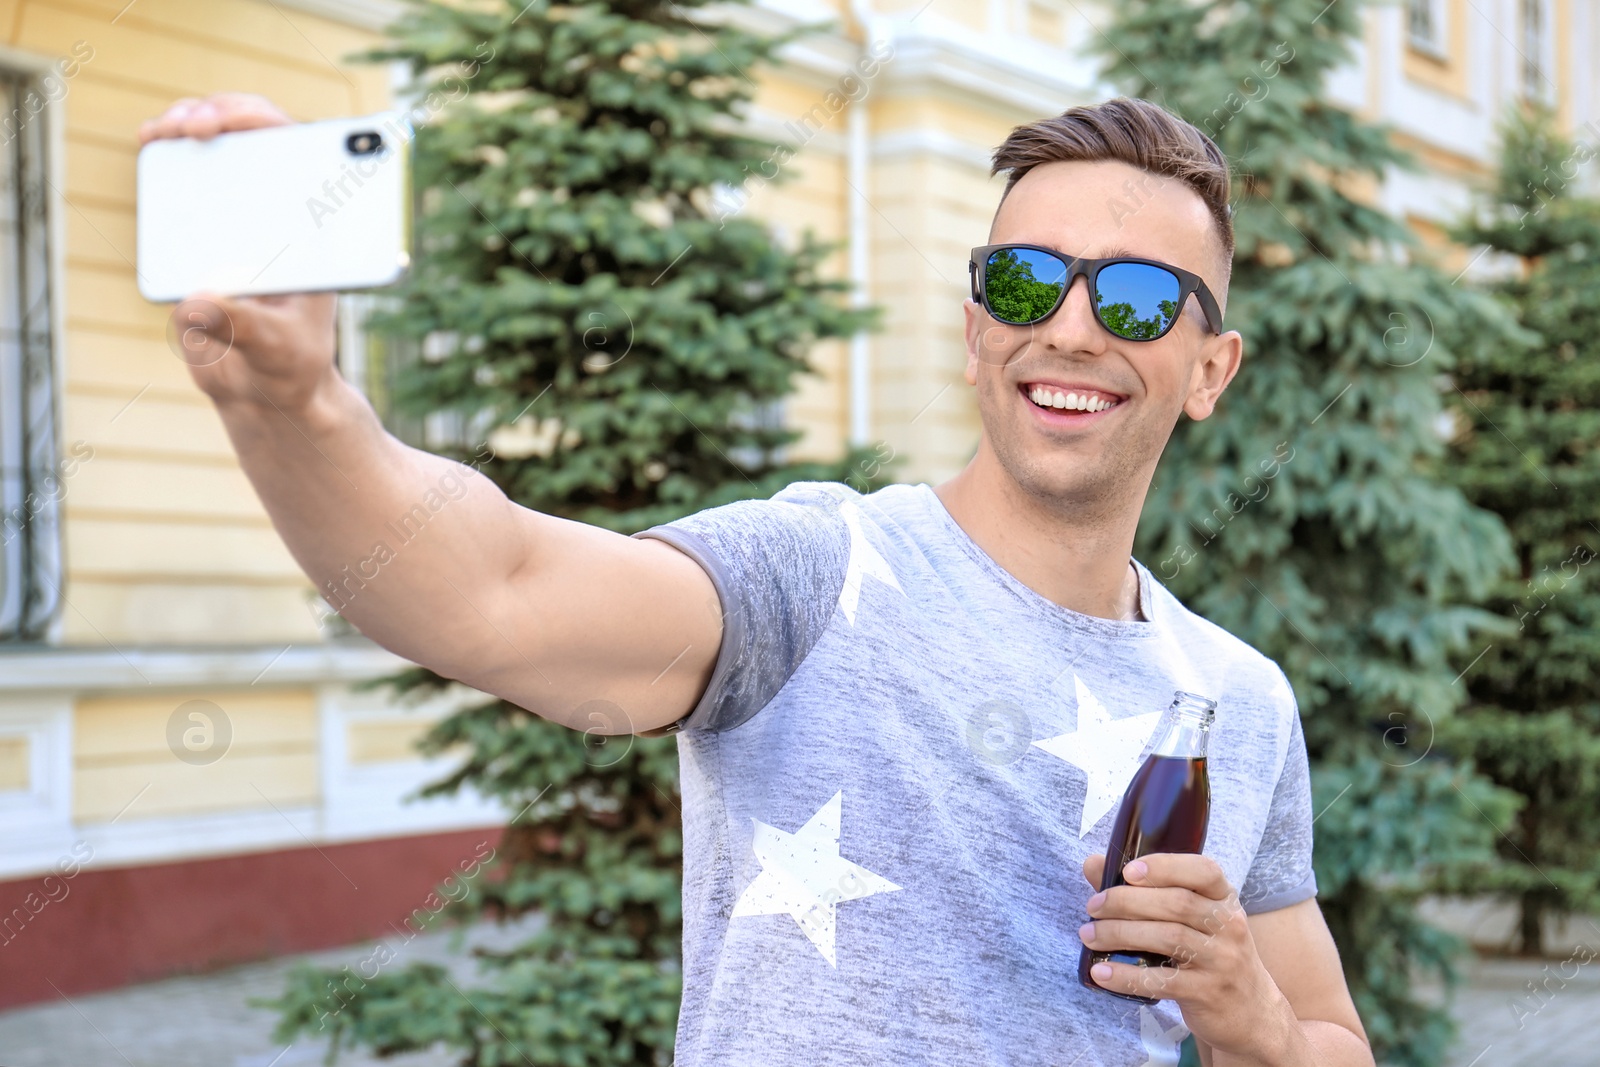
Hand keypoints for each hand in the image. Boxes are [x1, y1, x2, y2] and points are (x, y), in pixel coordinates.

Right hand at [139, 93, 338, 412]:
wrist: (264, 390)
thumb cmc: (289, 364)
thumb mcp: (276, 348)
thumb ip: (242, 327)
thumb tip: (198, 301)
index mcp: (315, 237)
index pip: (307, 162)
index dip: (278, 132)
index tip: (247, 125)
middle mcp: (281, 218)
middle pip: (259, 142)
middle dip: (226, 117)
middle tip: (195, 125)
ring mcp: (241, 221)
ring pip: (220, 150)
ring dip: (190, 123)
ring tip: (166, 130)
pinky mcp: (202, 234)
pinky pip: (185, 183)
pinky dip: (167, 156)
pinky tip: (151, 143)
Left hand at [1079, 852, 1294, 1061]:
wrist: (1252, 1013)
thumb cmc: (1210, 953)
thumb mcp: (1193, 918)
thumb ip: (1144, 889)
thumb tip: (1092, 863)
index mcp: (1224, 898)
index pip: (1204, 871)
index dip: (1164, 867)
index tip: (1128, 871)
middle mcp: (1229, 925)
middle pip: (1177, 903)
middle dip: (1126, 901)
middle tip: (1093, 907)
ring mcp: (1222, 960)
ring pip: (1168, 938)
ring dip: (1120, 934)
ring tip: (1089, 936)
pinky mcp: (1208, 993)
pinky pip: (1162, 981)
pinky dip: (1127, 976)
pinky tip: (1102, 972)